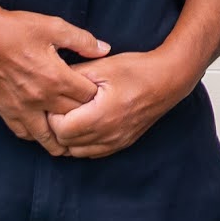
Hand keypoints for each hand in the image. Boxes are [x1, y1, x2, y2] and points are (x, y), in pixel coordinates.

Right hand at [0, 10, 113, 145]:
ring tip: (71, 140)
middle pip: (71, 119)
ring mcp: (22, 108)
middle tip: (92, 118)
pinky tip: (43, 133)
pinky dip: (36, 136)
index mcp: (56, 78)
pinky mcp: (6, 110)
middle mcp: (41, 98)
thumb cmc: (15, 29)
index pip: (87, 98)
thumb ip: (82, 40)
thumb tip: (105, 49)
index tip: (101, 95)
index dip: (97, 97)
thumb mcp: (53, 27)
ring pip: (47, 137)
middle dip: (84, 119)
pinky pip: (24, 133)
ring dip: (61, 139)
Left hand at [40, 43, 197, 159]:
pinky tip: (85, 125)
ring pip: (76, 152)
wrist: (168, 80)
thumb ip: (73, 76)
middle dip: (57, 126)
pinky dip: (83, 144)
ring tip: (72, 115)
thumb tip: (52, 83)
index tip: (56, 100)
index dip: (52, 114)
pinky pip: (91, 153)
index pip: (59, 129)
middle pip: (65, 143)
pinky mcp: (121, 144)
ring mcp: (115, 142)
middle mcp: (107, 135)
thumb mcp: (101, 67)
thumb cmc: (136, 70)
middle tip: (60, 107)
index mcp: (99, 116)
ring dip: (69, 137)